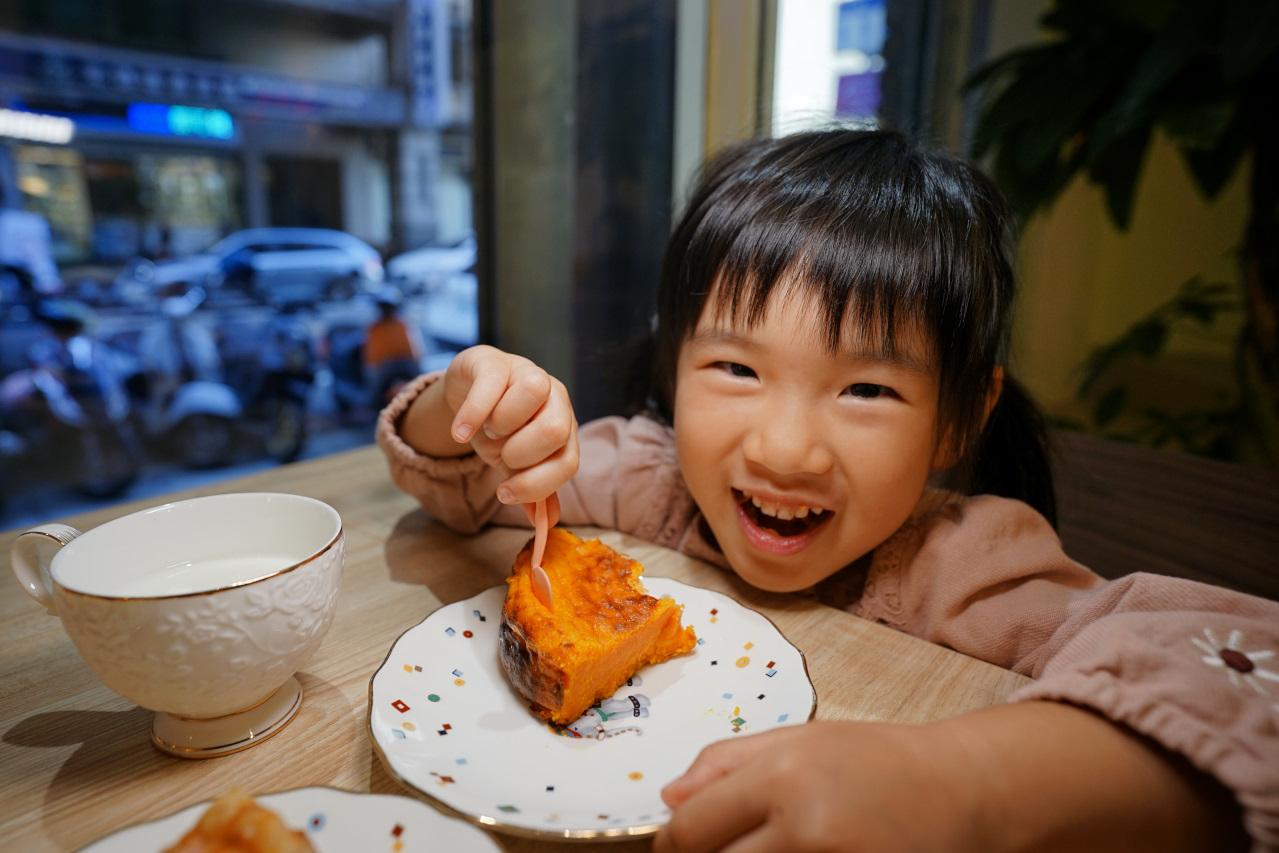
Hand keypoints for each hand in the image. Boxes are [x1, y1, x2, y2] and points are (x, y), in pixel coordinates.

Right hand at [428, 345, 577, 505]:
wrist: (469, 391)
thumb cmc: (499, 429)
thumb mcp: (514, 463)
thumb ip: (532, 489)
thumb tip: (545, 523)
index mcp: (565, 426)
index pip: (567, 462)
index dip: (535, 485)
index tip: (504, 492)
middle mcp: (555, 397)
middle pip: (555, 430)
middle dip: (520, 455)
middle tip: (499, 455)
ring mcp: (527, 372)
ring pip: (534, 392)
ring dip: (504, 425)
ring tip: (487, 432)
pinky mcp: (494, 361)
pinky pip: (491, 384)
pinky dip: (472, 414)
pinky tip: (459, 433)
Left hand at [654, 704, 1244, 852]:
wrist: (963, 790)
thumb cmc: (878, 761)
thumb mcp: (800, 740)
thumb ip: (727, 763)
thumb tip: (669, 799)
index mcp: (782, 777)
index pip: (692, 829)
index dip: (672, 844)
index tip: (673, 847)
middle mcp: (804, 827)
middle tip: (716, 852)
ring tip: (767, 849)